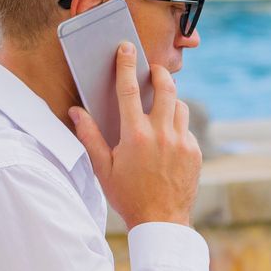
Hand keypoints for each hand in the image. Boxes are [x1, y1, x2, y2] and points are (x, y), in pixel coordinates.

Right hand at [69, 42, 200, 228]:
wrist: (162, 222)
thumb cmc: (127, 196)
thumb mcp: (102, 168)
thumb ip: (89, 136)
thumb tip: (75, 111)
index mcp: (135, 136)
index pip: (129, 90)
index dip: (127, 65)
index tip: (126, 49)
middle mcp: (162, 134)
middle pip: (166, 89)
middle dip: (159, 74)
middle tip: (153, 70)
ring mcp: (182, 142)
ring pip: (180, 106)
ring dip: (170, 101)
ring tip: (159, 105)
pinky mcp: (195, 152)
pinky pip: (187, 129)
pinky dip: (177, 126)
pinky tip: (167, 138)